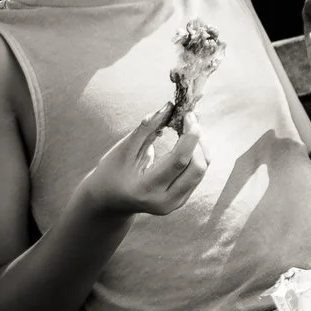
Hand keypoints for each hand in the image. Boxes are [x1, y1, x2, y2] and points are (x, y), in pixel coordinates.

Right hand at [79, 106, 206, 220]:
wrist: (109, 201)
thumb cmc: (112, 172)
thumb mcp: (124, 149)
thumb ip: (146, 128)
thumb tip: (169, 107)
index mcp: (146, 189)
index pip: (178, 161)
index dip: (189, 136)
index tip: (189, 115)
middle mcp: (165, 201)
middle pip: (196, 167)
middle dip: (197, 140)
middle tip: (189, 119)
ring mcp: (175, 203)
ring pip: (201, 170)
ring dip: (199, 145)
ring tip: (188, 127)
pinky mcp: (181, 200)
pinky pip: (197, 174)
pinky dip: (196, 154)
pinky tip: (187, 140)